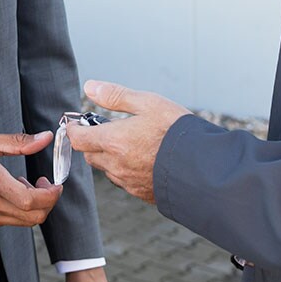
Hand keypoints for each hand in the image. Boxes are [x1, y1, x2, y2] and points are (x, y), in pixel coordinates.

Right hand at [0, 131, 61, 232]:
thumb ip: (19, 142)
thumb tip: (46, 138)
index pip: (30, 200)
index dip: (50, 196)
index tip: (55, 184)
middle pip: (31, 217)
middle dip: (46, 203)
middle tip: (44, 184)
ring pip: (20, 222)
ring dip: (30, 206)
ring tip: (21, 184)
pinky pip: (5, 223)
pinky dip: (14, 211)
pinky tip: (5, 193)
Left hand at [65, 81, 190, 202]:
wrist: (205, 166)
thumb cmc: (177, 130)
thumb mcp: (147, 103)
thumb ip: (116, 96)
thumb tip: (90, 87)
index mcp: (113, 141)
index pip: (78, 139)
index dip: (74, 129)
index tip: (78, 122)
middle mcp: (116, 165)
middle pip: (90, 155)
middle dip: (92, 142)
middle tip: (106, 129)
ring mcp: (129, 182)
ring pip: (107, 169)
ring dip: (108, 157)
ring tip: (128, 143)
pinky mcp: (142, 193)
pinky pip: (124, 181)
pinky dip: (124, 170)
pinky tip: (141, 159)